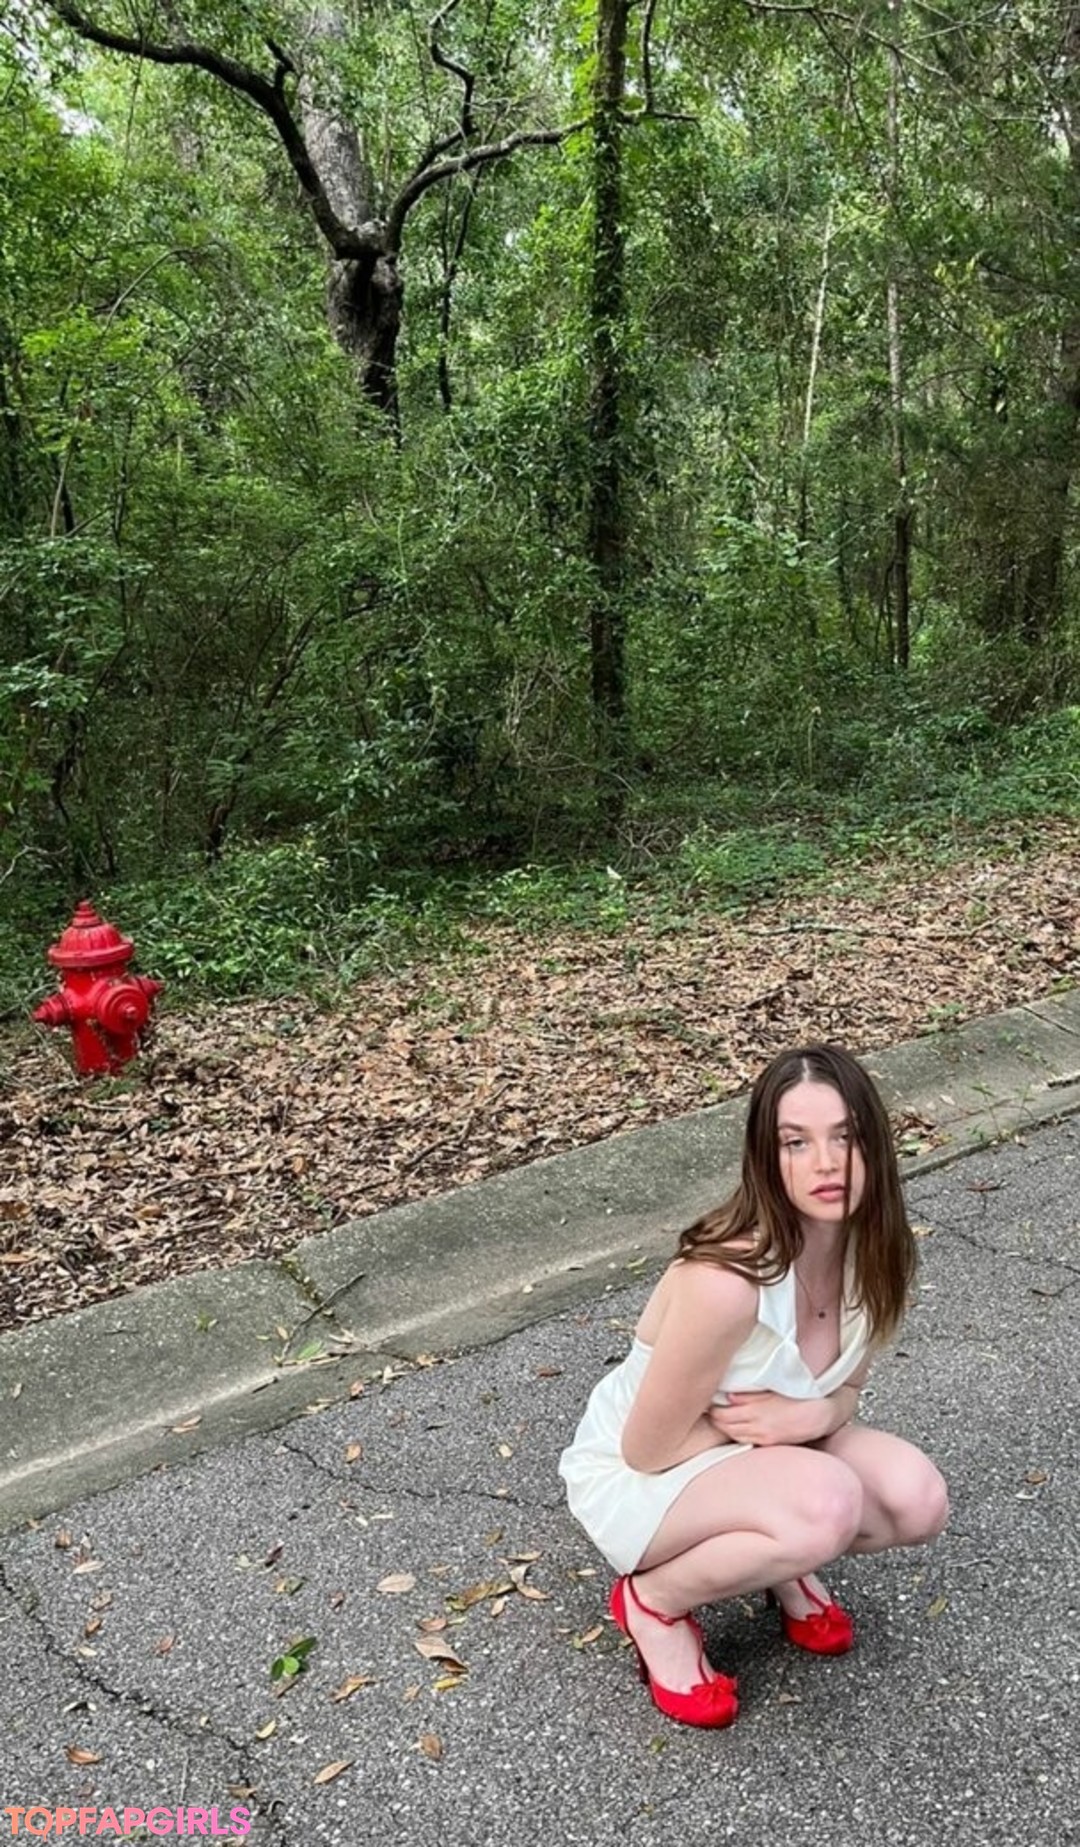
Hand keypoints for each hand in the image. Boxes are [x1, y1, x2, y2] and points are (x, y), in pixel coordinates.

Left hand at [708, 1391, 829, 1447]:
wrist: (819, 1415)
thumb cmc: (798, 1398)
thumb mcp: (772, 1392)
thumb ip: (749, 1396)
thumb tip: (729, 1397)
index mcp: (756, 1413)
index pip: (724, 1415)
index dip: (713, 1410)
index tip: (707, 1403)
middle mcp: (758, 1428)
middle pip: (726, 1427)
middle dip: (715, 1419)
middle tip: (708, 1410)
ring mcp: (764, 1438)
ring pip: (734, 1436)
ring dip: (724, 1428)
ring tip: (718, 1418)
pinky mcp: (770, 1444)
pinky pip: (746, 1440)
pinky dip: (736, 1435)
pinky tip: (734, 1428)